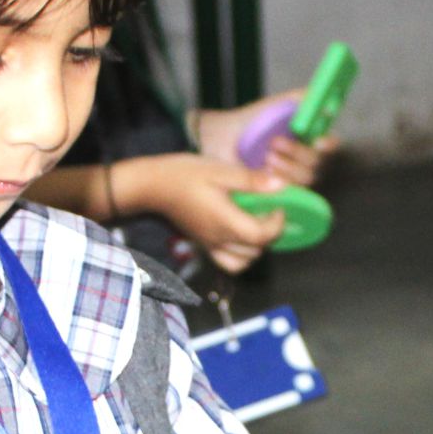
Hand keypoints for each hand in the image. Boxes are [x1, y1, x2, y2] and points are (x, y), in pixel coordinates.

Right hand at [126, 154, 283, 274]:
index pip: (261, 236)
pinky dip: (241, 255)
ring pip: (243, 262)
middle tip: (269, 211)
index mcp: (225, 222)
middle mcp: (218, 239)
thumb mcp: (220, 171)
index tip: (278, 206)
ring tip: (256, 224)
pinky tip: (241, 234)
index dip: (277, 224)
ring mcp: (209, 245)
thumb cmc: (184, 175)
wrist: (151, 186)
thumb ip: (251, 180)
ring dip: (256, 247)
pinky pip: (227, 262)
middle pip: (256, 251)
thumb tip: (281, 185)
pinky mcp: (202, 245)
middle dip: (270, 234)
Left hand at [195, 89, 328, 187]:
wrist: (220, 138)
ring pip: (305, 178)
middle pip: (317, 162)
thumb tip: (322, 97)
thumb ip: (299, 99)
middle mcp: (304, 158)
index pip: (330, 143)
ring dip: (287, 167)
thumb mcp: (274, 105)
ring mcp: (292, 176)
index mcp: (308, 137)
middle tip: (275, 142)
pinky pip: (290, 192)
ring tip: (266, 156)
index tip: (319, 141)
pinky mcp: (279, 191)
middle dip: (298, 152)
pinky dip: (279, 181)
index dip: (328, 143)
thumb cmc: (248, 121)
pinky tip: (264, 172)